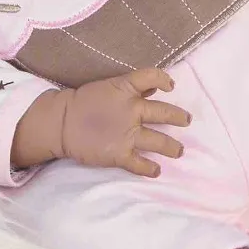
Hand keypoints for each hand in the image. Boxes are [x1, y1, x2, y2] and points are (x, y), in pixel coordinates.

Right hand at [59, 68, 191, 176]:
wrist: (61, 122)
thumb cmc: (83, 102)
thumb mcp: (108, 87)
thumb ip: (131, 88)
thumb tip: (154, 89)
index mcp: (126, 89)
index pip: (152, 77)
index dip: (165, 80)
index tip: (171, 86)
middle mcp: (132, 110)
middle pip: (164, 113)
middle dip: (179, 117)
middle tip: (187, 120)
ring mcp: (128, 134)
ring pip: (159, 142)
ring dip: (172, 148)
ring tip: (179, 151)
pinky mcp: (120, 154)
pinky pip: (141, 164)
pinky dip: (150, 168)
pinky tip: (156, 170)